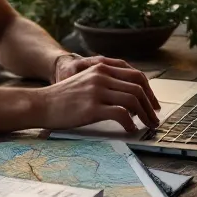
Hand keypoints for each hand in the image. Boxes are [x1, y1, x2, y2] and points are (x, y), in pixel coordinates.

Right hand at [37, 58, 161, 132]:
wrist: (41, 104)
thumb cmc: (64, 98)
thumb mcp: (86, 81)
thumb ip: (106, 82)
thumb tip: (130, 97)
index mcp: (102, 67)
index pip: (136, 75)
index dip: (149, 90)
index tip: (154, 104)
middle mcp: (101, 75)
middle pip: (138, 87)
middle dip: (151, 104)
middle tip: (155, 118)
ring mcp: (97, 90)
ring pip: (132, 100)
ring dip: (145, 115)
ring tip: (148, 126)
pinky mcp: (92, 107)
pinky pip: (121, 114)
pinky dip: (130, 123)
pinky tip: (130, 129)